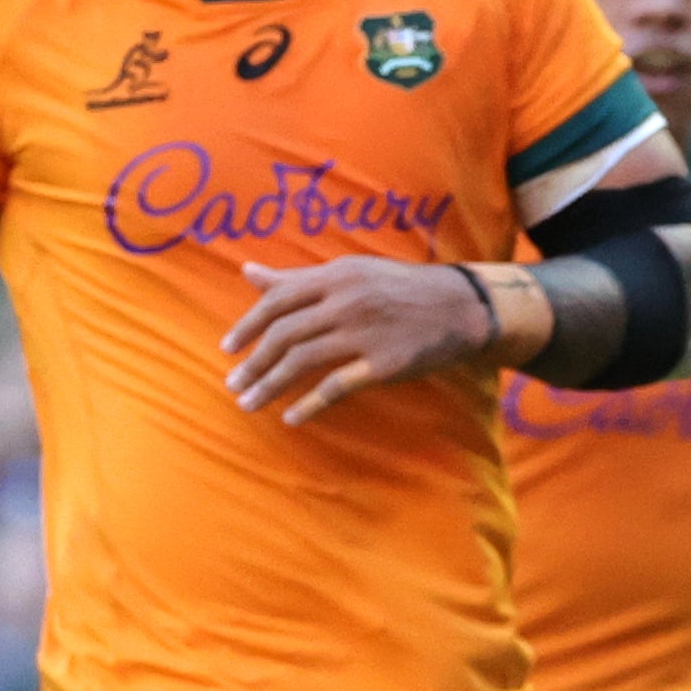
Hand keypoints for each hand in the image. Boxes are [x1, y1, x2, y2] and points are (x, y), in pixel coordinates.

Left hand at [223, 257, 496, 425]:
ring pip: (303, 361)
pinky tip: (291, 418)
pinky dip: (309, 404)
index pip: (278, 300)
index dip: (247, 325)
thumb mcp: (349, 273)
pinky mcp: (384, 364)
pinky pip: (337, 386)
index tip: (228, 349)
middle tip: (232, 384)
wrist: (462, 308)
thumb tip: (247, 272)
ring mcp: (365, 334)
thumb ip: (297, 278)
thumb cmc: (400, 289)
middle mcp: (346, 303)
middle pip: (285, 334)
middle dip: (253, 362)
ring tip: (249, 403)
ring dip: (270, 385)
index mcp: (335, 277)